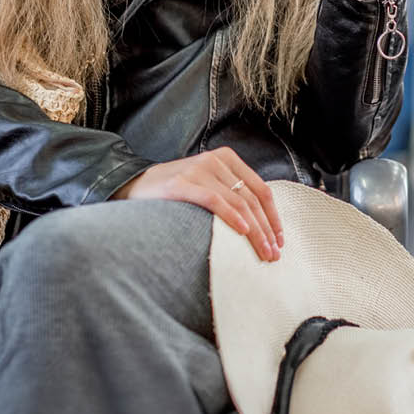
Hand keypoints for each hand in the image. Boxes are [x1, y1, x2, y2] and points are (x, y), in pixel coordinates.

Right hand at [110, 147, 282, 261]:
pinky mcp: (182, 183)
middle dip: (266, 229)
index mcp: (226, 159)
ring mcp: (198, 170)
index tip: (280, 239)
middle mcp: (215, 161)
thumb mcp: (207, 184)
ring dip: (254, 231)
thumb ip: (231, 194)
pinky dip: (231, 216)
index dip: (273, 216)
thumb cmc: (175, 192)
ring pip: (238, 202)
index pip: (261, 189)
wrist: (134, 185)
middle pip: (252, 198)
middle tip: (273, 253)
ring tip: (262, 251)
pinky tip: (242, 232)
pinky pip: (214, 200)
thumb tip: (260, 226)